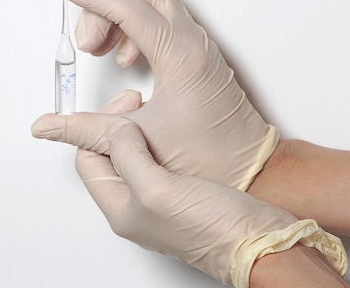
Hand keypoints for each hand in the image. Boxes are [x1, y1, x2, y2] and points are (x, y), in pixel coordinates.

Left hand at [35, 106, 346, 287]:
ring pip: (134, 156)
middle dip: (118, 127)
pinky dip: (161, 140)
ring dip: (139, 131)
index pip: (87, 160)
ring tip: (151, 113)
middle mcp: (137, 207)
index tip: (125, 106)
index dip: (97, 128)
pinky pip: (161, 160)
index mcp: (121, 209)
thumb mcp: (158, 188)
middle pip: (108, 157)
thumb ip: (128, 156)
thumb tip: (114, 129)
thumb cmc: (215, 230)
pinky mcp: (185, 194)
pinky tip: (173, 130)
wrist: (262, 244)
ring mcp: (161, 201)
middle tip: (136, 105)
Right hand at [39, 0, 276, 189]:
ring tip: (100, 51)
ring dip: (118, 17)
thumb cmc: (209, 159)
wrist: (254, 171)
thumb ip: (86, 131)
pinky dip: (133, 29)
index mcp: (180, 57)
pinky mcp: (195, 56)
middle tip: (86, 43)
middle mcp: (191, 43)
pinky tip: (125, 59)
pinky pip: (160, 22)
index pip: (124, 6)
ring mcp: (196, 46)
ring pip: (151, 3)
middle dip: (103, 6)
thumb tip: (48, 126)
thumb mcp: (137, 142)